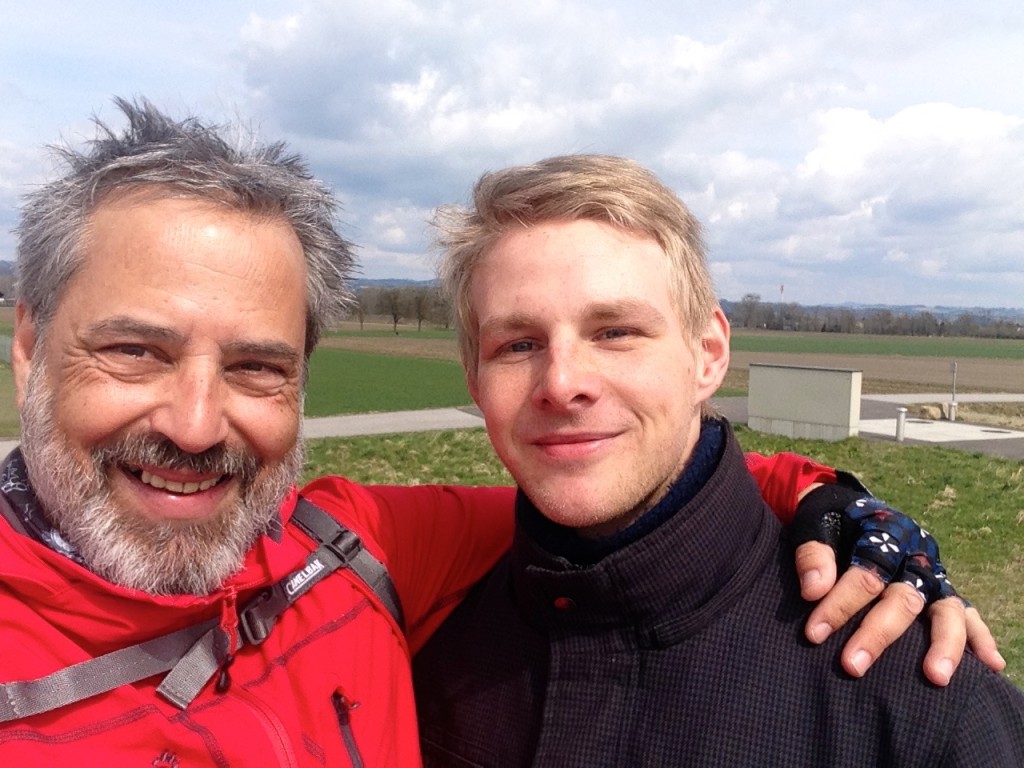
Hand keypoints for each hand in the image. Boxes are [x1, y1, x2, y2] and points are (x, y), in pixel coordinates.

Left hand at [792, 491, 1005, 685]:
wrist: (850, 511)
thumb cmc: (829, 522)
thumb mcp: (813, 525)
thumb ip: (813, 554)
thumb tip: (814, 590)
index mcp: (885, 534)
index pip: (865, 574)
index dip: (839, 605)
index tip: (813, 633)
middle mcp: (916, 555)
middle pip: (903, 598)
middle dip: (878, 634)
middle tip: (852, 666)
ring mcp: (933, 576)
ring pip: (946, 610)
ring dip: (944, 644)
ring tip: (936, 677)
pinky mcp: (943, 592)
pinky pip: (968, 615)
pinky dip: (981, 639)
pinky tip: (991, 666)